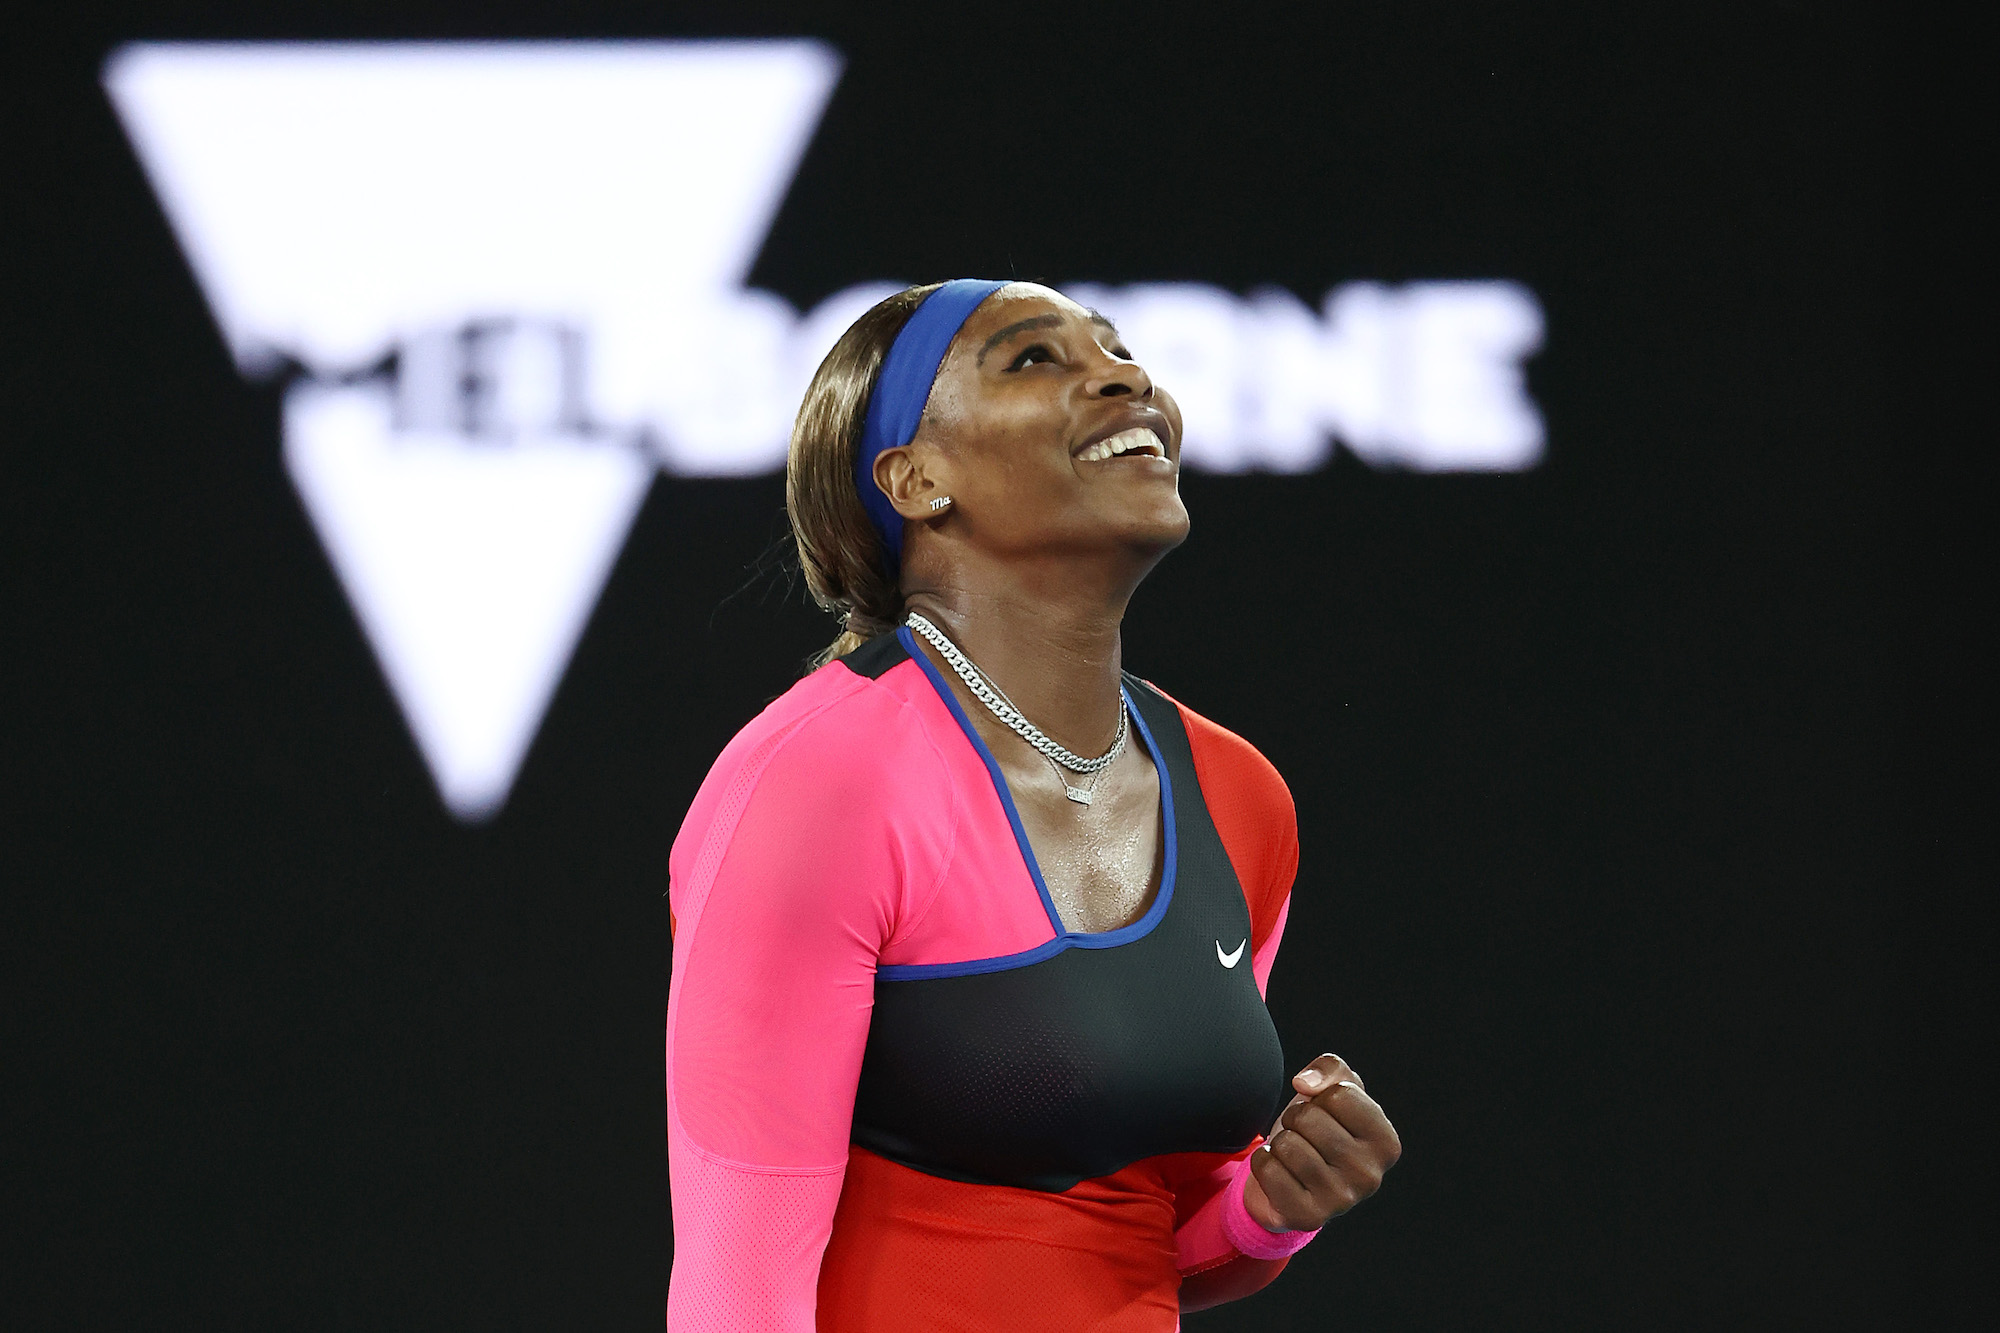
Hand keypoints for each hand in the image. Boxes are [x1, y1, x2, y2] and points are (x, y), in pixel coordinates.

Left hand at [1242, 1053, 1401, 1232]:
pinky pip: (1267, 1169)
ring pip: (1287, 1144)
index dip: (1320, 1095)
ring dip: (1279, 1141)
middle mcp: (1370, 1176)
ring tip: (1292, 1153)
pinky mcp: (1307, 1217)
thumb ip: (1331, 1069)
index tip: (1324, 1113)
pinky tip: (1278, 1170)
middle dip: (1295, 1117)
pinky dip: (1263, 1162)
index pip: (1341, 1093)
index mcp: (1386, 1143)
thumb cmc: (1321, 1129)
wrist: (1295, 1179)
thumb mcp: (1335, 1091)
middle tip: (1303, 1134)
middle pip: (1309, 1118)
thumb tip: (1305, 1083)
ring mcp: (1340, 1201)